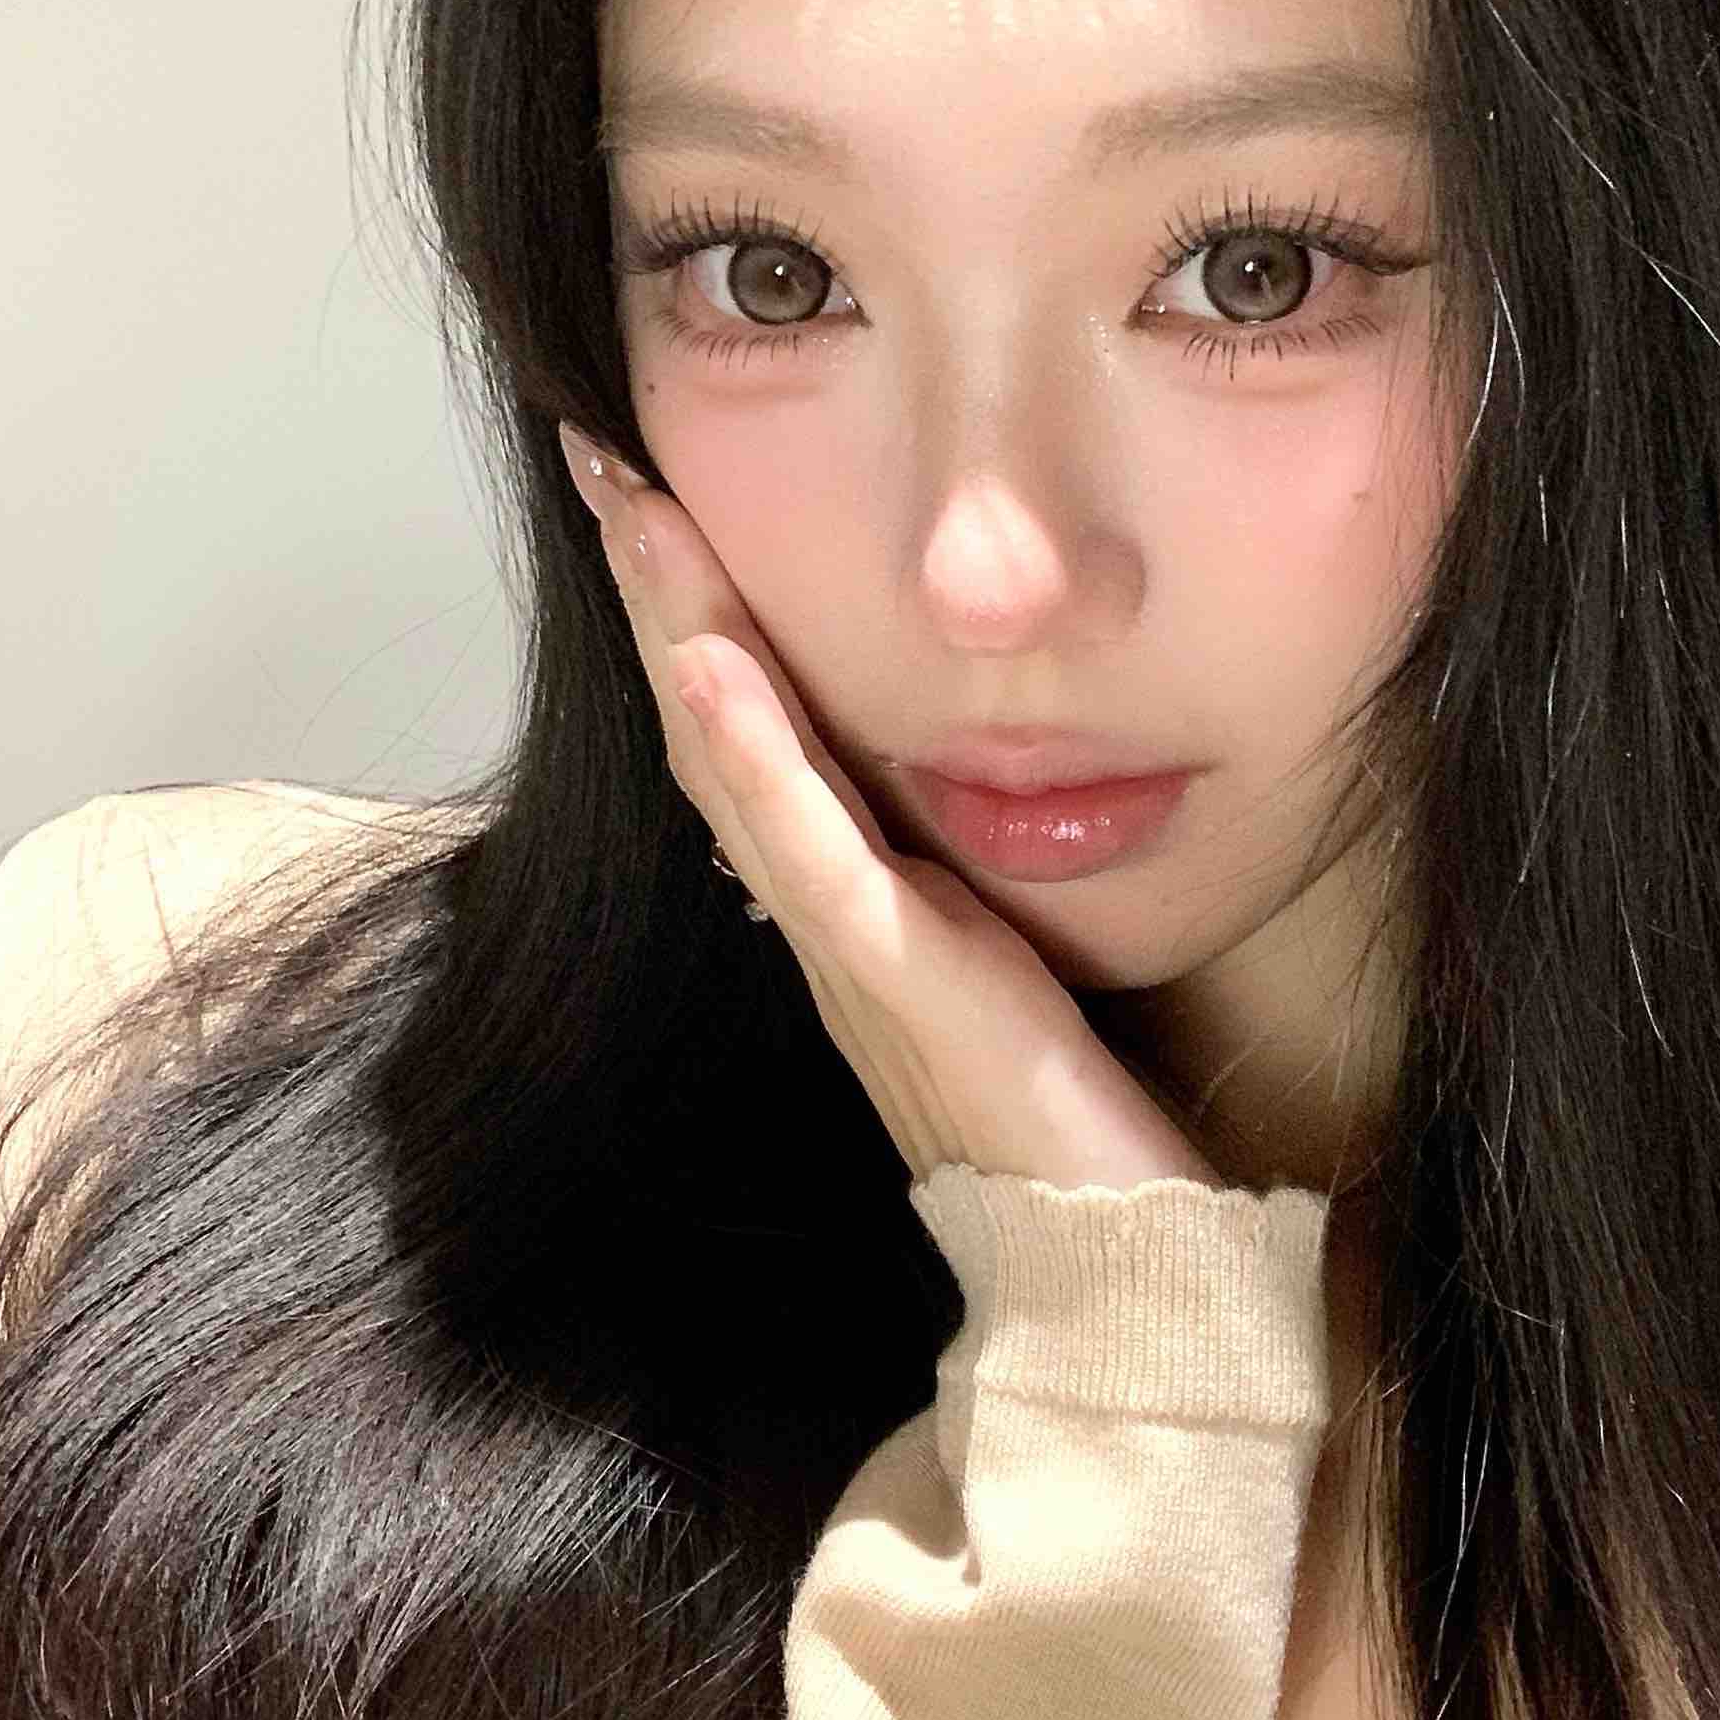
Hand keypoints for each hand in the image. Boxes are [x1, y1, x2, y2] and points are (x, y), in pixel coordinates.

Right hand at [557, 424, 1225, 1193]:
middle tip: (602, 457)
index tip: (652, 488)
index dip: (694, 607)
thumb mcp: (998, 968)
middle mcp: (824, 919)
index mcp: (852, 904)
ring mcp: (849, 949)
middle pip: (713, 723)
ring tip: (635, 510)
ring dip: (680, 629)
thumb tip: (899, 800)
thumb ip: (940, 893)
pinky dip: (751, 754)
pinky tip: (712, 663)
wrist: (1117, 1263)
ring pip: (736, 765)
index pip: (748, 729)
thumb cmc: (1070, 1123)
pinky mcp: (899, 981)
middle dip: (660, 585)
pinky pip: (807, 851)